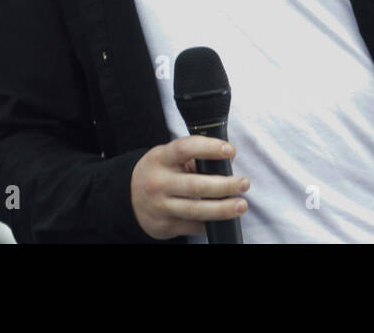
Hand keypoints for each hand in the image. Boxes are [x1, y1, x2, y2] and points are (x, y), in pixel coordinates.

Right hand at [130, 136, 250, 239]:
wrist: (129, 198)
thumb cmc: (158, 173)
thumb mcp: (168, 158)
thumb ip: (193, 157)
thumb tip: (227, 160)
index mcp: (161, 158)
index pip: (185, 148)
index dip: (209, 148)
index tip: (230, 151)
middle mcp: (159, 182)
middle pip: (196, 185)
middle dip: (225, 185)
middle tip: (244, 183)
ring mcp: (160, 206)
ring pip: (196, 210)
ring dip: (223, 209)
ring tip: (241, 205)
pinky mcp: (164, 225)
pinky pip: (193, 226)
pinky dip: (210, 223)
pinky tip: (222, 219)